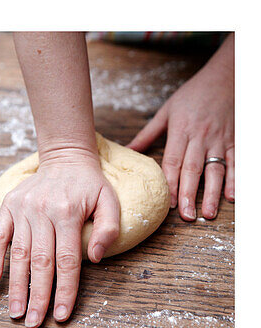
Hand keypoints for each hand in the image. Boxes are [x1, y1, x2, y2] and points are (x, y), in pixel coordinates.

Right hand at [0, 147, 120, 327]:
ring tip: (16, 310)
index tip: (60, 315)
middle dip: (38, 296)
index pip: (67, 261)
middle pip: (41, 263)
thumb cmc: (89, 184)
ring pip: (19, 255)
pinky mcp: (8, 206)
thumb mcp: (110, 200)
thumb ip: (108, 229)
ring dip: (17, 286)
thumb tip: (95, 258)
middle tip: (33, 321)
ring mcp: (23, 209)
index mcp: (69, 212)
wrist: (65, 156)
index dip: (64, 291)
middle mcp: (44, 212)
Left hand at [129, 44, 233, 221]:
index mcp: (181, 130)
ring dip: (213, 193)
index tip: (170, 204)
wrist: (225, 75)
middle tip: (187, 216)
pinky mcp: (234, 138)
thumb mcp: (167, 110)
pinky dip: (235, 179)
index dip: (172, 184)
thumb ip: (147, 134)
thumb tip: (127, 150)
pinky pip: (235, 161)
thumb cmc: (193, 93)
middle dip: (190, 194)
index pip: (174, 162)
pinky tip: (232, 196)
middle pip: (194, 169)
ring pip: (216, 169)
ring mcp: (219, 138)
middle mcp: (200, 136)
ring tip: (209, 213)